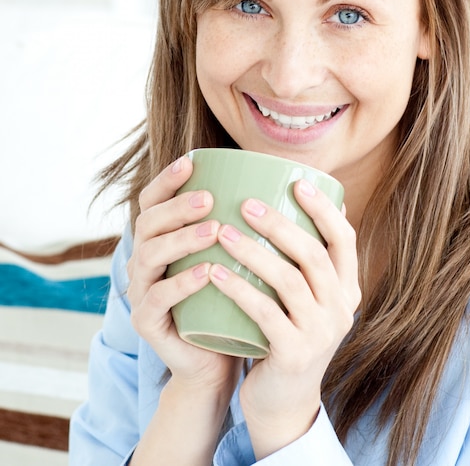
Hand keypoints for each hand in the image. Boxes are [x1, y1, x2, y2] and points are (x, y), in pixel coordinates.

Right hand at [127, 156, 240, 392]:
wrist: (218, 357)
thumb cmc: (230, 299)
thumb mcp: (233, 257)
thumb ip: (239, 225)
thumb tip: (279, 181)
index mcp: (162, 239)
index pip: (153, 202)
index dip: (166, 180)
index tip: (191, 162)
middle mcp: (145, 260)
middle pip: (148, 224)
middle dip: (177, 207)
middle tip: (209, 198)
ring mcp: (142, 291)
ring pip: (149, 256)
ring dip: (180, 240)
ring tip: (214, 230)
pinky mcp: (146, 322)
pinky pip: (158, 299)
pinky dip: (181, 283)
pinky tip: (206, 272)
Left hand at [208, 178, 360, 457]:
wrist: (283, 402)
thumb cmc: (288, 335)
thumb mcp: (308, 300)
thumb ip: (307, 263)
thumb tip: (300, 210)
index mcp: (348, 289)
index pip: (345, 239)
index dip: (323, 208)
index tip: (297, 182)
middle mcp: (341, 309)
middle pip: (313, 254)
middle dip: (278, 224)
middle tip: (244, 203)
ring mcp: (320, 333)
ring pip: (288, 280)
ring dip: (252, 252)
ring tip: (222, 232)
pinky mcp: (294, 354)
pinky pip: (264, 313)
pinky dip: (239, 289)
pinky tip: (214, 272)